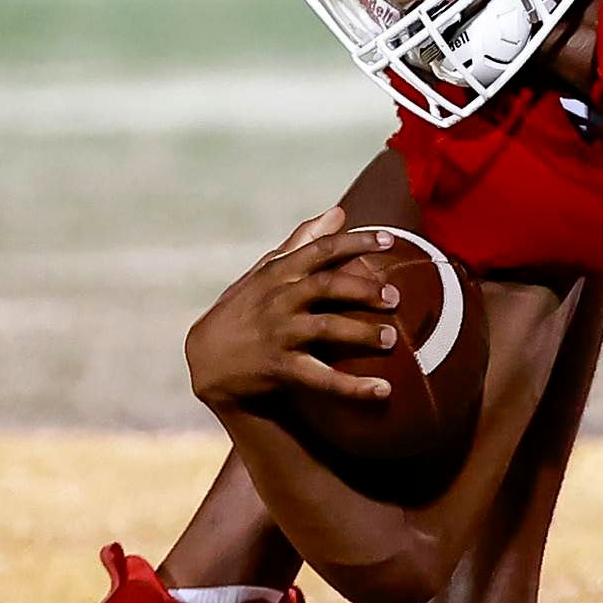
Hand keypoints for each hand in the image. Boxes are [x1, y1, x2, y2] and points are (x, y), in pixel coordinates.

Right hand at [184, 210, 406, 410]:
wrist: (207, 360)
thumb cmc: (246, 308)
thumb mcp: (266, 272)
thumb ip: (302, 243)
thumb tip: (338, 212)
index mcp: (278, 274)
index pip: (320, 250)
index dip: (355, 242)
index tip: (390, 239)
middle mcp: (278, 300)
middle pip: (326, 286)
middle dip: (363, 289)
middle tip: (395, 297)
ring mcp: (278, 333)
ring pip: (325, 329)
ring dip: (362, 333)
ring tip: (391, 338)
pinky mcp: (279, 367)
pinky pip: (321, 378)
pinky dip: (353, 386)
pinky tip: (383, 390)